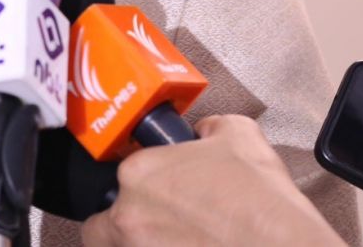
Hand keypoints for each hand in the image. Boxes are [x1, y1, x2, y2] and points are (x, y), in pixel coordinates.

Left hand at [81, 115, 343, 246]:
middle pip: (101, 229)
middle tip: (159, 230)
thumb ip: (208, 128)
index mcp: (138, 174)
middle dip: (125, 231)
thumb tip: (202, 133)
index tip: (158, 197)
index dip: (137, 190)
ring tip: (176, 244)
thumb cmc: (261, 200)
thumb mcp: (238, 134)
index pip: (116, 181)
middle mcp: (128, 216)